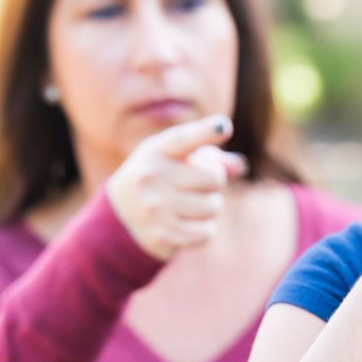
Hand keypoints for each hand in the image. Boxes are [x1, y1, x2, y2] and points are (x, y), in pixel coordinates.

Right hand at [106, 115, 247, 260]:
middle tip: (195, 186)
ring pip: (213, 208)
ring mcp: (154, 207)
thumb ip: (212, 158)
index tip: (224, 127)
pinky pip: (206, 233)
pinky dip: (204, 230)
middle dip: (214, 184)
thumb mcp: (178, 159)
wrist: (121, 215)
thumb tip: (240, 167)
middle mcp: (152, 176)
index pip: (185, 139)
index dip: (207, 132)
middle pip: (215, 179)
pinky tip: (186, 224)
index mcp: (158, 150)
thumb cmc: (162, 178)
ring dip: (210, 208)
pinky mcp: (160, 235)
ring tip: (189, 205)